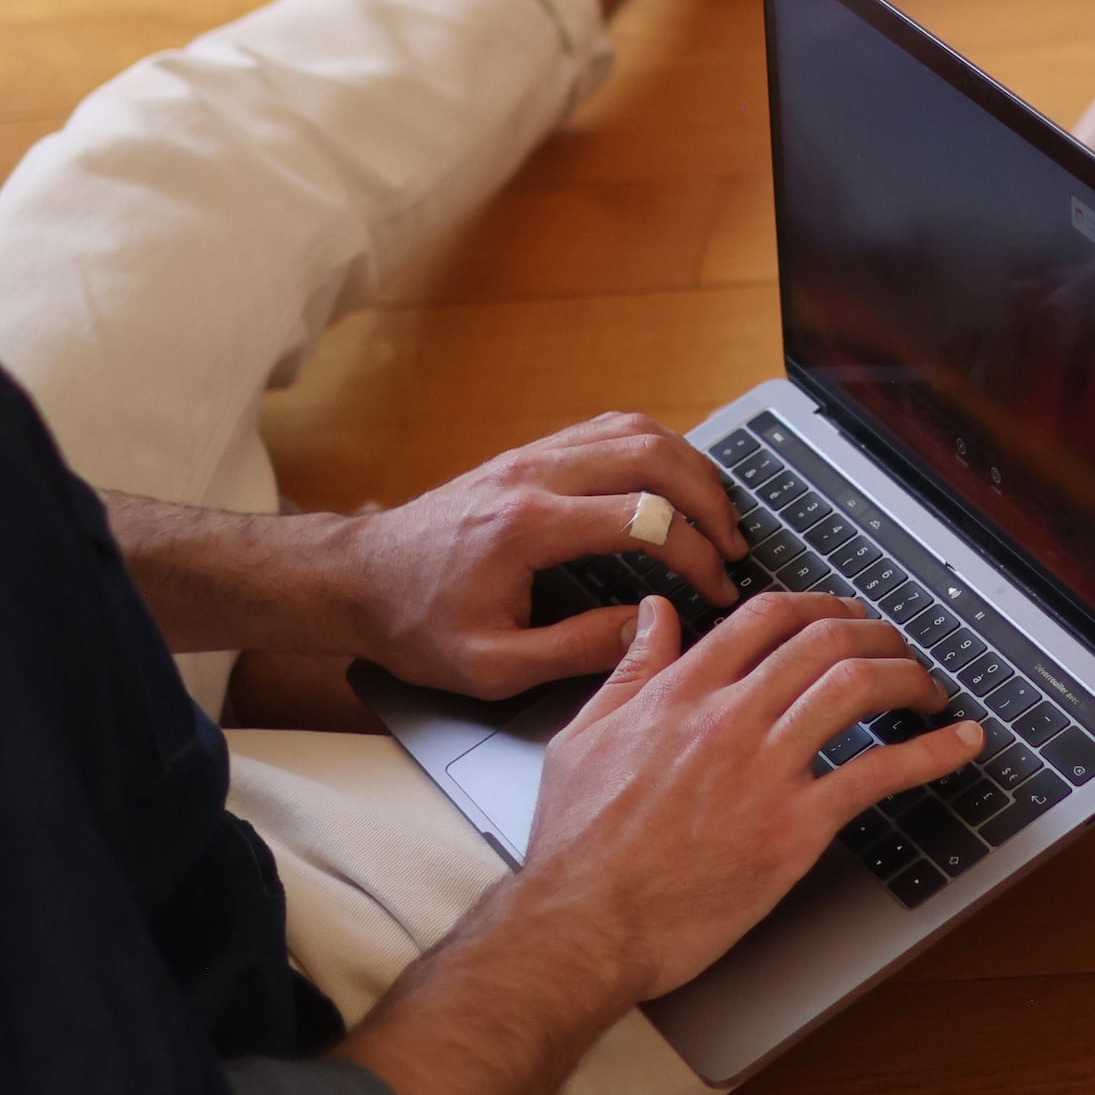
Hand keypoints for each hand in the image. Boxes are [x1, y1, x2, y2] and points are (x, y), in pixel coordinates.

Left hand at [333, 413, 748, 699]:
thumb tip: (647, 627)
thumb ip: (575, 650)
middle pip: (653, 455)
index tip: (717, 588)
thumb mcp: (492, 666)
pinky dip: (657, 451)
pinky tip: (675, 486)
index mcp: (528, 527)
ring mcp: (532, 455)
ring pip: (637, 429)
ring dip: (690, 468)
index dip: (696, 553)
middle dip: (710, 500)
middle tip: (735, 548)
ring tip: (718, 516)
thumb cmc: (417, 624)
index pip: (644, 517)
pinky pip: (610, 429)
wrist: (360, 578)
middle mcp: (534, 475)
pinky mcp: (530, 453)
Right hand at [510, 592, 984, 997]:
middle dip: (873, 632)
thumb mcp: (584, 736)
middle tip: (894, 645)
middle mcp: (728, 718)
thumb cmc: (577, 848)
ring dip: (906, 676)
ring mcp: (765, 769)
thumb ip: (629, 669)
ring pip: (856, 686)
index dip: (818, 606)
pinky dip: (931, 752)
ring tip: (926, 687)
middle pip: (823, 640)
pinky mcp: (793, 827)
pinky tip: (960, 742)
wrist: (584, 924)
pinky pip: (878, 773)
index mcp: (680, 692)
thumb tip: (654, 616)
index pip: (766, 617)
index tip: (841, 615)